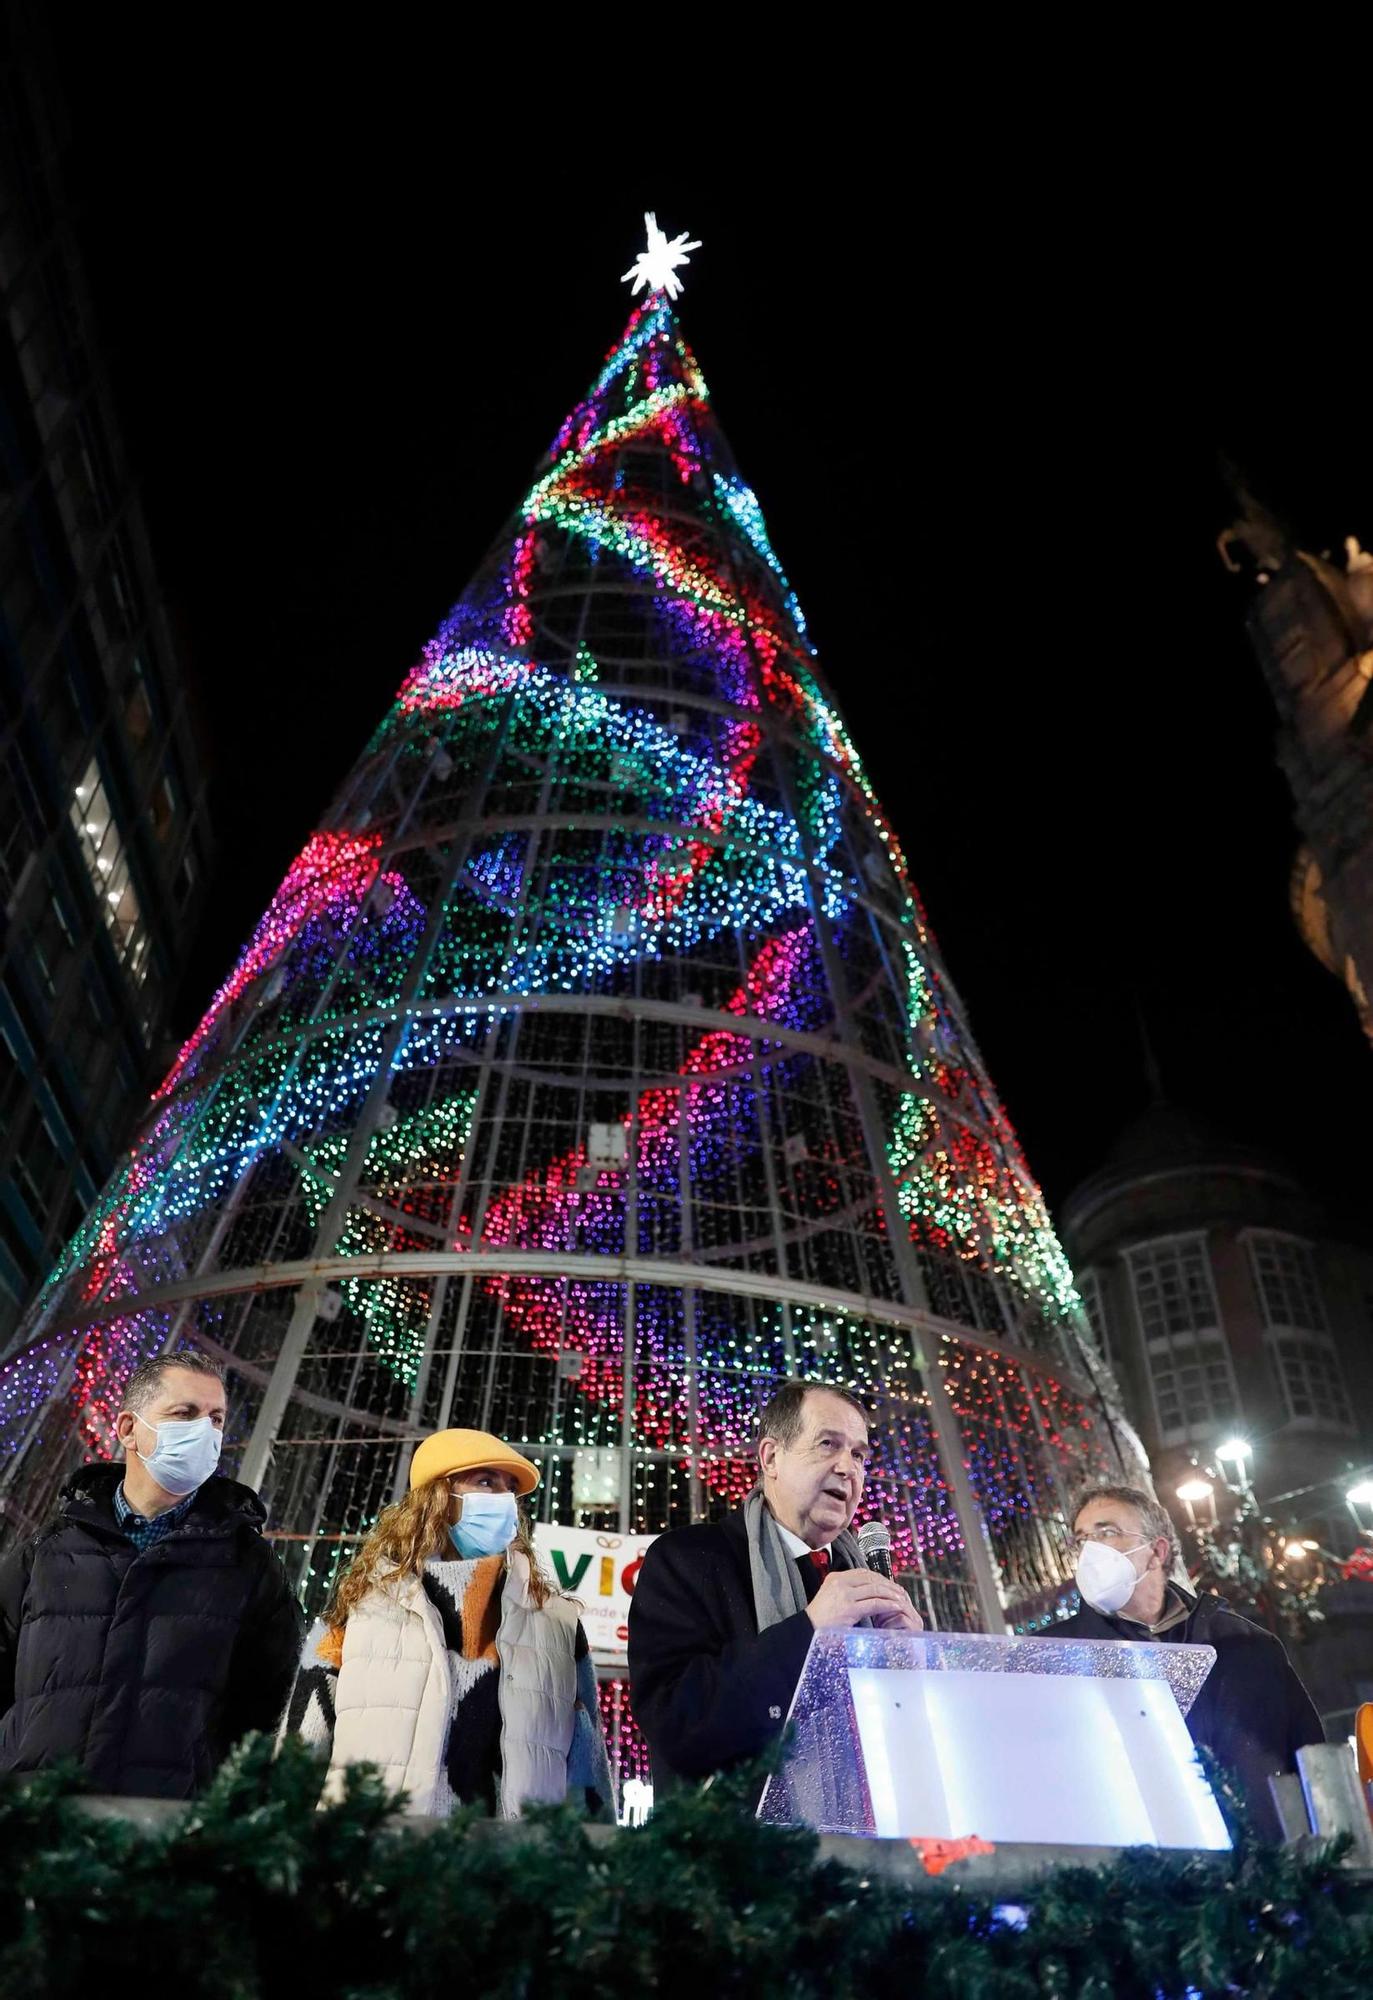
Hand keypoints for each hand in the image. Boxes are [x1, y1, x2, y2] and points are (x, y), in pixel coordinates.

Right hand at [806, 1568, 923, 1632]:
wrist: (808, 1629)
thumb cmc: (820, 1618)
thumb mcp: (830, 1596)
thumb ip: (845, 1591)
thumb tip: (865, 1591)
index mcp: (835, 1577)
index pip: (863, 1572)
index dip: (879, 1578)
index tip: (889, 1584)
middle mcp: (840, 1582)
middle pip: (871, 1579)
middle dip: (888, 1585)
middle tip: (900, 1591)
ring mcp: (845, 1595)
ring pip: (875, 1589)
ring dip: (891, 1594)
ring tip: (901, 1599)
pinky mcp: (849, 1609)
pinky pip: (874, 1604)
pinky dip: (887, 1605)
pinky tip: (895, 1607)